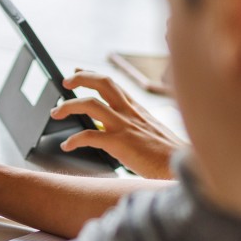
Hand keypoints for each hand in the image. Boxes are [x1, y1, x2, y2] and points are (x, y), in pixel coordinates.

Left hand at [51, 69, 185, 178]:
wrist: (184, 169)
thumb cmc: (171, 156)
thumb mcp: (155, 134)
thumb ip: (138, 128)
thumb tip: (124, 132)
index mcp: (138, 110)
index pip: (113, 85)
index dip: (93, 76)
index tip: (77, 71)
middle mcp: (130, 113)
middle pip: (103, 83)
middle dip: (80, 78)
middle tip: (65, 82)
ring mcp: (125, 127)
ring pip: (90, 105)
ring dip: (69, 106)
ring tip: (56, 112)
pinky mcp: (121, 144)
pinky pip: (90, 136)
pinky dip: (74, 140)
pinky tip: (67, 146)